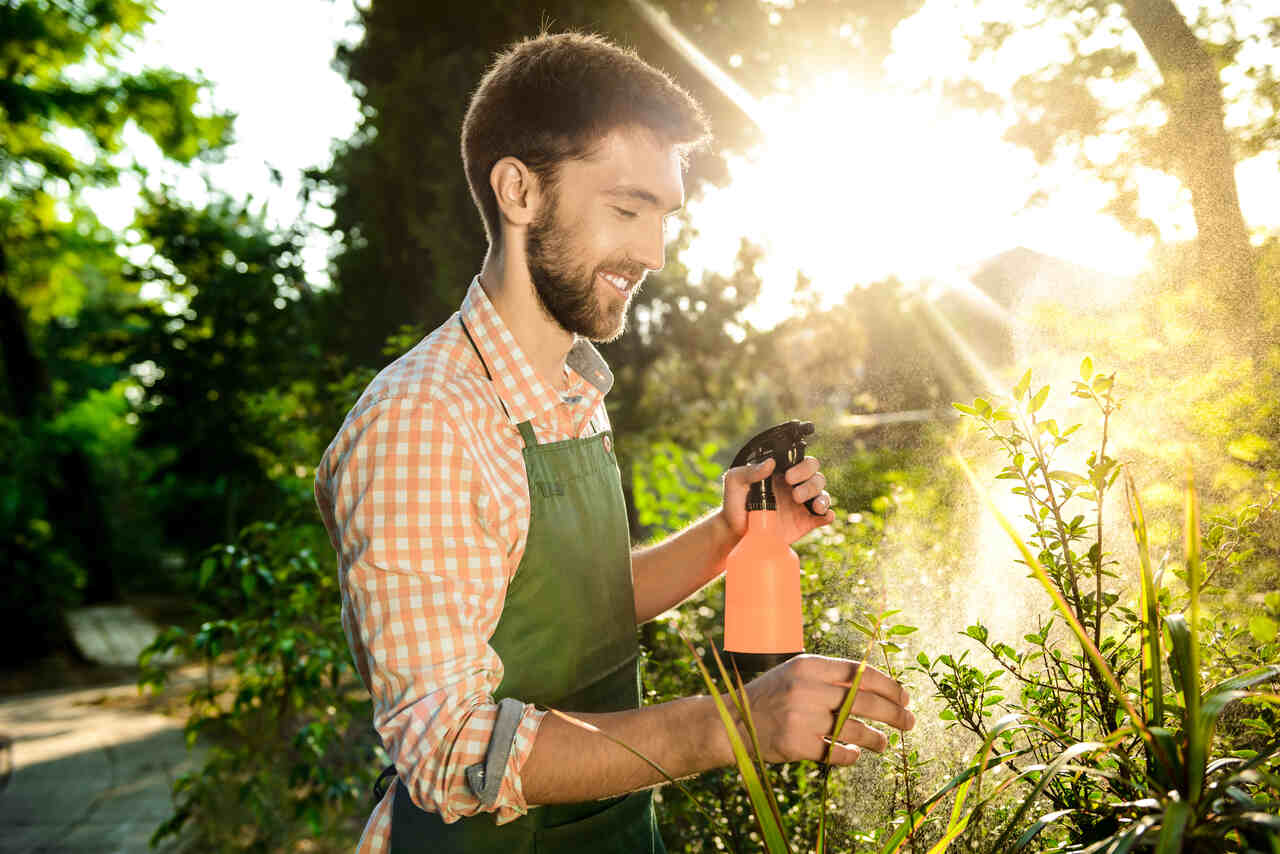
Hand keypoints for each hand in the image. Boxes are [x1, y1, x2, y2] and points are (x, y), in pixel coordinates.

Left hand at [721, 456, 834, 544]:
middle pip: (816, 476)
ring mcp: (802, 504)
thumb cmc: (735, 503)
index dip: (802, 465)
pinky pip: (823, 516)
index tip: (788, 475)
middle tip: (794, 493)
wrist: (735, 532)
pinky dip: (827, 515)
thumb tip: (769, 463)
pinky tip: (824, 516)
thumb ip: (749, 471)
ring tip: (813, 506)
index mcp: (782, 472)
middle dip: (810, 482)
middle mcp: (795, 485)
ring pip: (822, 494)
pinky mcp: (805, 522)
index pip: (801, 460)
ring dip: (821, 498)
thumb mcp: (734, 482)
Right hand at [730, 654, 914, 765]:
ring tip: (885, 743)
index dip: (888, 685)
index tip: (905, 696)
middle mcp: (807, 688)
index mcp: (809, 665)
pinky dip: (851, 754)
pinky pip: (837, 752)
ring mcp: (802, 716)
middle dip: (894, 712)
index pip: (860, 672)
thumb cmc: (771, 696)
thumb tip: (878, 686)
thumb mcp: (796, 674)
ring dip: (877, 738)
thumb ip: (830, 677)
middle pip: (864, 700)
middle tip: (910, 721)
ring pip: (855, 728)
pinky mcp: (797, 744)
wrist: (731, 721)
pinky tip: (855, 754)